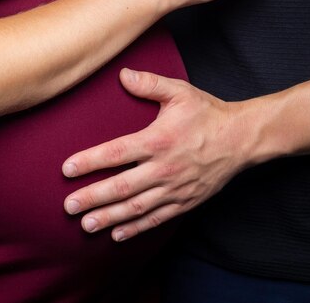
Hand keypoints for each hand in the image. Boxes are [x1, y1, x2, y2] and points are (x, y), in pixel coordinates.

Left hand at [62, 68, 251, 241]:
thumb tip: (122, 74)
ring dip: (109, 217)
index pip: (117, 152)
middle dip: (92, 197)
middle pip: (121, 187)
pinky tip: (117, 234)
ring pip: (136, 208)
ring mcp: (175, 188)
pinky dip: (136, 228)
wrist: (242, 139)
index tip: (66, 169)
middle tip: (68, 206)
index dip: (90, 161)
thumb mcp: (180, 92)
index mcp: (158, 140)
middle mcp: (164, 168)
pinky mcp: (185, 201)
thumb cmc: (208, 114)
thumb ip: (150, 84)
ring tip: (86, 225)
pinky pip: (157, 219)